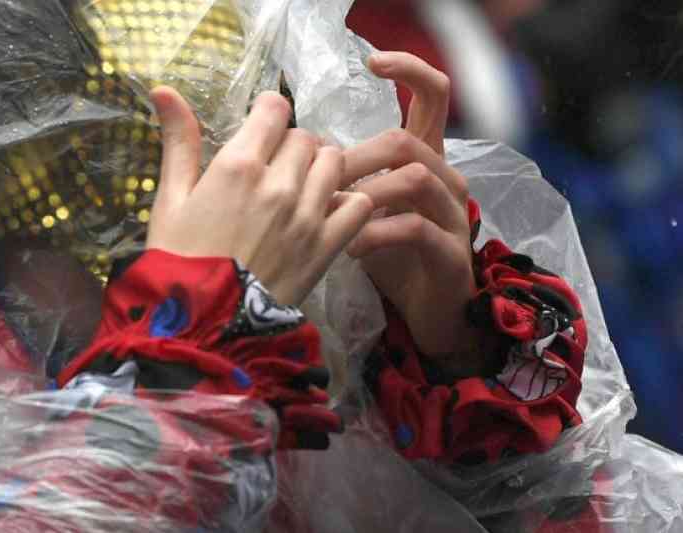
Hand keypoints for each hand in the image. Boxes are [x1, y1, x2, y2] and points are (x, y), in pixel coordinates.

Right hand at [146, 87, 373, 305]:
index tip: (259, 131)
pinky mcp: (328, 246)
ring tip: (301, 190)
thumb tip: (163, 88)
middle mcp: (281, 183)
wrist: (204, 326)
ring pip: (335, 162)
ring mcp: (310, 215)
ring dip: (320, 169)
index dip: (267, 115)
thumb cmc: (179, 262)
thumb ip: (179, 142)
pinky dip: (348, 202)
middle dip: (290, 147)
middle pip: (305, 137)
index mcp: (239, 165)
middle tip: (274, 171)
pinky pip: (359, 204)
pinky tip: (327, 214)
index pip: (274, 109)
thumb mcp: (170, 200)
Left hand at [342, 52, 492, 371]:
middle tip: (321, 182)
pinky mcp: (451, 250)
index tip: (374, 60)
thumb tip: (298, 155)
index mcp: (425, 160)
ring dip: (365, 194)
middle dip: (357, 156)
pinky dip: (376, 235)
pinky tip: (352, 250)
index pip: (432, 96)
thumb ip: (343, 181)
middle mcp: (445, 177)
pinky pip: (414, 228)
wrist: (430, 313)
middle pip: (407, 140)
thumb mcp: (365, 211)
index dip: (409, 70)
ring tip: (334, 218)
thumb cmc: (392, 256)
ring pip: (414, 178)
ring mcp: (454, 213)